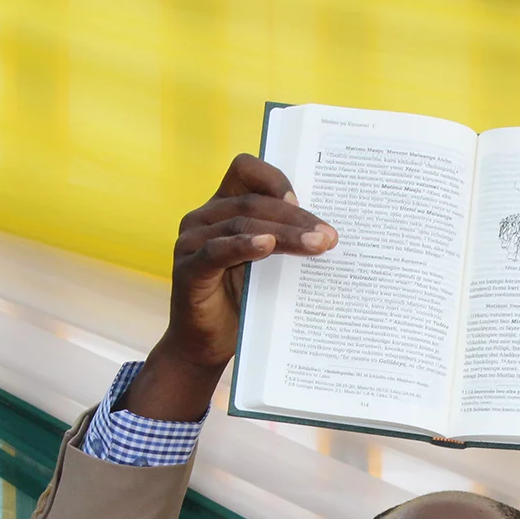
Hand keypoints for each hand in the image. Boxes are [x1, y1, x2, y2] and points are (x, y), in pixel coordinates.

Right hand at [122, 154, 336, 420]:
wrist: (206, 348)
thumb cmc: (241, 305)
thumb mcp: (268, 268)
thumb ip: (284, 244)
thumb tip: (330, 233)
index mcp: (222, 208)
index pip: (245, 170)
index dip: (274, 178)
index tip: (304, 199)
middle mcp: (203, 218)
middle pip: (253, 201)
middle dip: (296, 217)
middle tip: (329, 235)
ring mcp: (192, 241)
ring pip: (242, 223)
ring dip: (284, 233)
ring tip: (317, 244)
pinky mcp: (189, 269)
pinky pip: (218, 250)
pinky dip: (245, 245)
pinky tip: (268, 245)